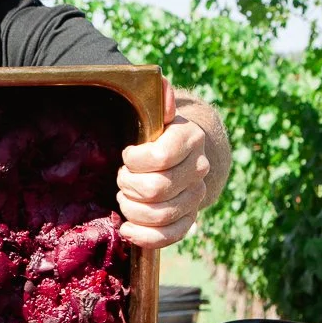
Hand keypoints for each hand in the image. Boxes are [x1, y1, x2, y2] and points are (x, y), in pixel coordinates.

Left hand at [116, 81, 210, 248]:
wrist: (179, 153)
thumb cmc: (156, 132)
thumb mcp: (154, 109)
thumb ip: (157, 95)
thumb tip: (162, 86)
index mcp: (191, 138)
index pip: (160, 157)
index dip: (135, 160)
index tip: (127, 156)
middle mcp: (199, 168)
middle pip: (156, 189)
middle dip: (128, 185)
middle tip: (122, 178)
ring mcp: (196, 195)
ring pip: (159, 214)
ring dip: (132, 208)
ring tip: (124, 196)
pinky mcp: (189, 218)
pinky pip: (170, 235)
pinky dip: (144, 236)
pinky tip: (127, 228)